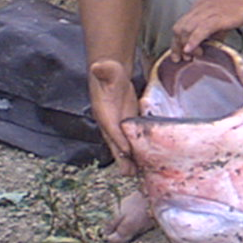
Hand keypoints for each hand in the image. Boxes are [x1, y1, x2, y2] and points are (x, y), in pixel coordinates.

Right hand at [88, 59, 139, 174]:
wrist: (112, 75)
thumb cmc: (108, 72)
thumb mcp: (107, 69)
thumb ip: (104, 70)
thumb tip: (98, 67)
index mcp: (103, 112)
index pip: (111, 128)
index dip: (118, 139)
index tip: (127, 151)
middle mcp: (109, 123)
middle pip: (115, 143)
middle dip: (122, 158)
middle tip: (129, 174)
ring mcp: (118, 126)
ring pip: (122, 146)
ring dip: (129, 160)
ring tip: (136, 176)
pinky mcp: (127, 126)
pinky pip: (130, 141)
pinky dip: (136, 152)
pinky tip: (144, 163)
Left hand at [170, 0, 242, 56]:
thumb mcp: (224, 13)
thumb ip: (217, 28)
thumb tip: (213, 42)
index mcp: (200, 6)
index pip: (181, 24)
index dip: (177, 39)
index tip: (179, 52)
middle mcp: (200, 9)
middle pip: (179, 28)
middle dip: (176, 45)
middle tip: (179, 58)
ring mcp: (208, 12)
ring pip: (187, 29)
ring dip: (183, 45)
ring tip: (187, 57)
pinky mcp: (218, 17)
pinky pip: (201, 30)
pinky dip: (193, 40)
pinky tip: (190, 50)